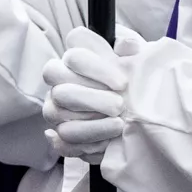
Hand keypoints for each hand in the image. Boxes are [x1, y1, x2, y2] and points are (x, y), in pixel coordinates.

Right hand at [40, 26, 135, 161]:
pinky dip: (85, 145)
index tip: (122, 82)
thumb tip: (126, 46)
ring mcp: (55, 111)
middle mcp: (58, 85)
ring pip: (60, 119)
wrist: (133, 111)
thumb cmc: (129, 80)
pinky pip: (63, 144)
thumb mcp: (136, 61)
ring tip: (118, 125)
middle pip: (62, 91)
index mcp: (74, 61)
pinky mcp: (60, 137)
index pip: (73, 57)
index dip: (96, 69)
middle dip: (92, 99)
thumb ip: (130, 50)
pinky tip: (106, 143)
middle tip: (120, 105)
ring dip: (91, 125)